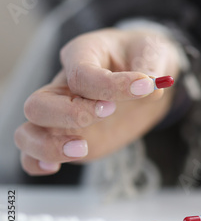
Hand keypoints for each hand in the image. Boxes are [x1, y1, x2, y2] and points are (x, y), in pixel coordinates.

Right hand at [15, 28, 179, 175]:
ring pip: (28, 133)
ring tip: (82, 148)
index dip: (111, 85)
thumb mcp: (153, 53)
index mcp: (82, 55)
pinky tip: (55, 167)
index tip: (145, 86)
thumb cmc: (143, 57)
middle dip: (71, 114)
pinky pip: (37, 154)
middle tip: (110, 112)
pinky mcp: (71, 138)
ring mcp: (64, 116)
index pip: (81, 73)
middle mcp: (64, 86)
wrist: (146, 79)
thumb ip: (150, 68)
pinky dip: (38, 163)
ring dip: (49, 145)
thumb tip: (151, 88)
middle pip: (39, 103)